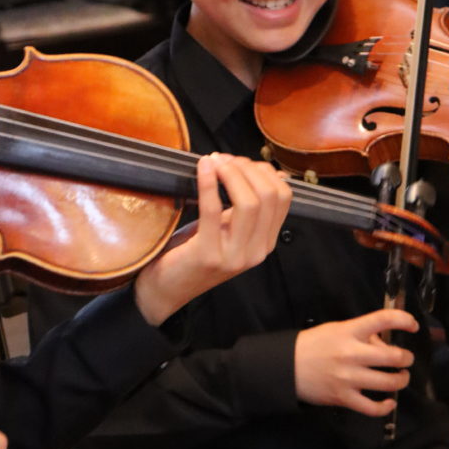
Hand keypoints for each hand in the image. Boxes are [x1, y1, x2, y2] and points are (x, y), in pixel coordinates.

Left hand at [134, 154, 291, 325]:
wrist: (166, 289)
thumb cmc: (194, 252)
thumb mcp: (229, 229)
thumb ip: (248, 207)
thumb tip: (273, 173)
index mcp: (265, 243)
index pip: (283, 198)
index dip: (265, 171)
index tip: (241, 161)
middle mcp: (256, 252)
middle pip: (268, 196)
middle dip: (247, 168)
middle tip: (223, 159)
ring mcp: (234, 257)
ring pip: (249, 202)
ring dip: (231, 173)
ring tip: (214, 162)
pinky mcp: (208, 255)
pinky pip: (213, 210)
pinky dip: (208, 183)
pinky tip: (203, 168)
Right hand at [295, 309, 418, 416]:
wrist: (287, 366)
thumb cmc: (314, 344)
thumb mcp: (338, 329)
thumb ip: (363, 334)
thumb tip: (385, 345)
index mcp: (350, 331)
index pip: (383, 319)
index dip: (404, 320)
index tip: (414, 325)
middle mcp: (352, 354)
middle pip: (393, 357)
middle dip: (406, 358)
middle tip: (406, 359)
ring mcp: (348, 378)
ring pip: (388, 383)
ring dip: (401, 380)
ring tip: (400, 377)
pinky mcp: (343, 398)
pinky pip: (372, 408)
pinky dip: (385, 406)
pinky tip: (389, 401)